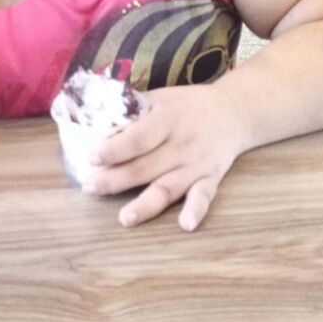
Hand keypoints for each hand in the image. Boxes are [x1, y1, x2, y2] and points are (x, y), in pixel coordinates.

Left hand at [83, 85, 244, 231]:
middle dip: (116, 179)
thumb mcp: (160, 96)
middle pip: (146, 165)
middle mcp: (182, 142)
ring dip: (146, 204)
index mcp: (168, 117)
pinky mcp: (212, 178)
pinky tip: (185, 225)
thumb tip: (94, 118)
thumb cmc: (187, 105)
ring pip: (168, 187)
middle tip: (89, 187)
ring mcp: (197, 163)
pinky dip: (196, 210)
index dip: (115, 149)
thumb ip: (132, 108)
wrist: (233, 111)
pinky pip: (204, 196)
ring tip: (125, 218)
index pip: (138, 137)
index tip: (92, 158)